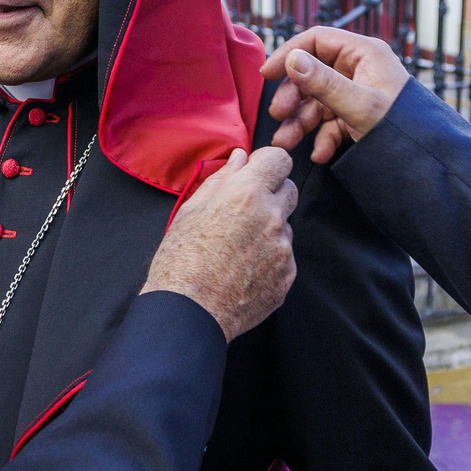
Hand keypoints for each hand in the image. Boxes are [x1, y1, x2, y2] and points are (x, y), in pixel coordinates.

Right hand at [142, 148, 298, 341]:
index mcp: (247, 194)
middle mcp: (272, 217)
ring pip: (284, 226)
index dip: (267, 165)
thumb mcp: (191, 210)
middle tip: (243, 212)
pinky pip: (284, 257)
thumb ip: (221, 179)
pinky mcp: (288, 276)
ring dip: (269, 230)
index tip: (255, 173)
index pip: (280, 159)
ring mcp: (283, 248)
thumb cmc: (181, 260)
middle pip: (289, 190)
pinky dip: (269, 259)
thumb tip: (240, 159)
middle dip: (271, 194)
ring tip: (237, 249)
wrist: (190, 312)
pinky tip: (243, 270)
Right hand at [261, 27, 410, 163]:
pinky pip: (330, 122)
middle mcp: (358, 69)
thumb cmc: (401, 127)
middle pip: (311, 73)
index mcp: (363, 53)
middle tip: (278, 115)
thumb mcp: (359, 104)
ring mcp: (357, 93)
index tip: (267, 75)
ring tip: (287, 142)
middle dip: (292, 97)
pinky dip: (321, 138)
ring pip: (317, 101)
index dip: (289, 54)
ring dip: (300, 122)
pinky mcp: (357, 115)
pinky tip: (320, 154)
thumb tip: (292, 60)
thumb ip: (323, 83)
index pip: (316, 40)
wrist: (426, 160)